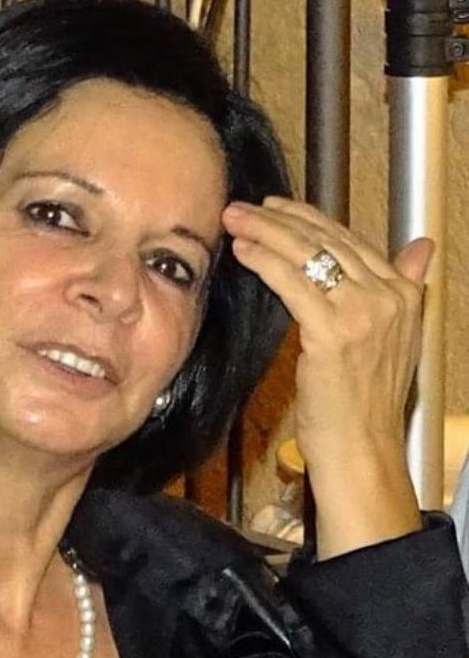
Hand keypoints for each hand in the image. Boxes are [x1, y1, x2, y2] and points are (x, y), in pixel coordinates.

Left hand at [223, 197, 432, 558]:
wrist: (362, 451)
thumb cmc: (365, 406)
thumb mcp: (396, 340)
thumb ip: (405, 287)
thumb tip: (422, 248)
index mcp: (405, 295)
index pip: (352, 241)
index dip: (311, 220)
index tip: (278, 209)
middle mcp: (390, 298)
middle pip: (328, 241)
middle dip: (281, 219)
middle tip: (246, 207)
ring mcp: (364, 313)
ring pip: (308, 255)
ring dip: (265, 233)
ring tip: (235, 221)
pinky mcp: (333, 332)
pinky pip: (293, 283)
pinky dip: (264, 261)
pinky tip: (244, 252)